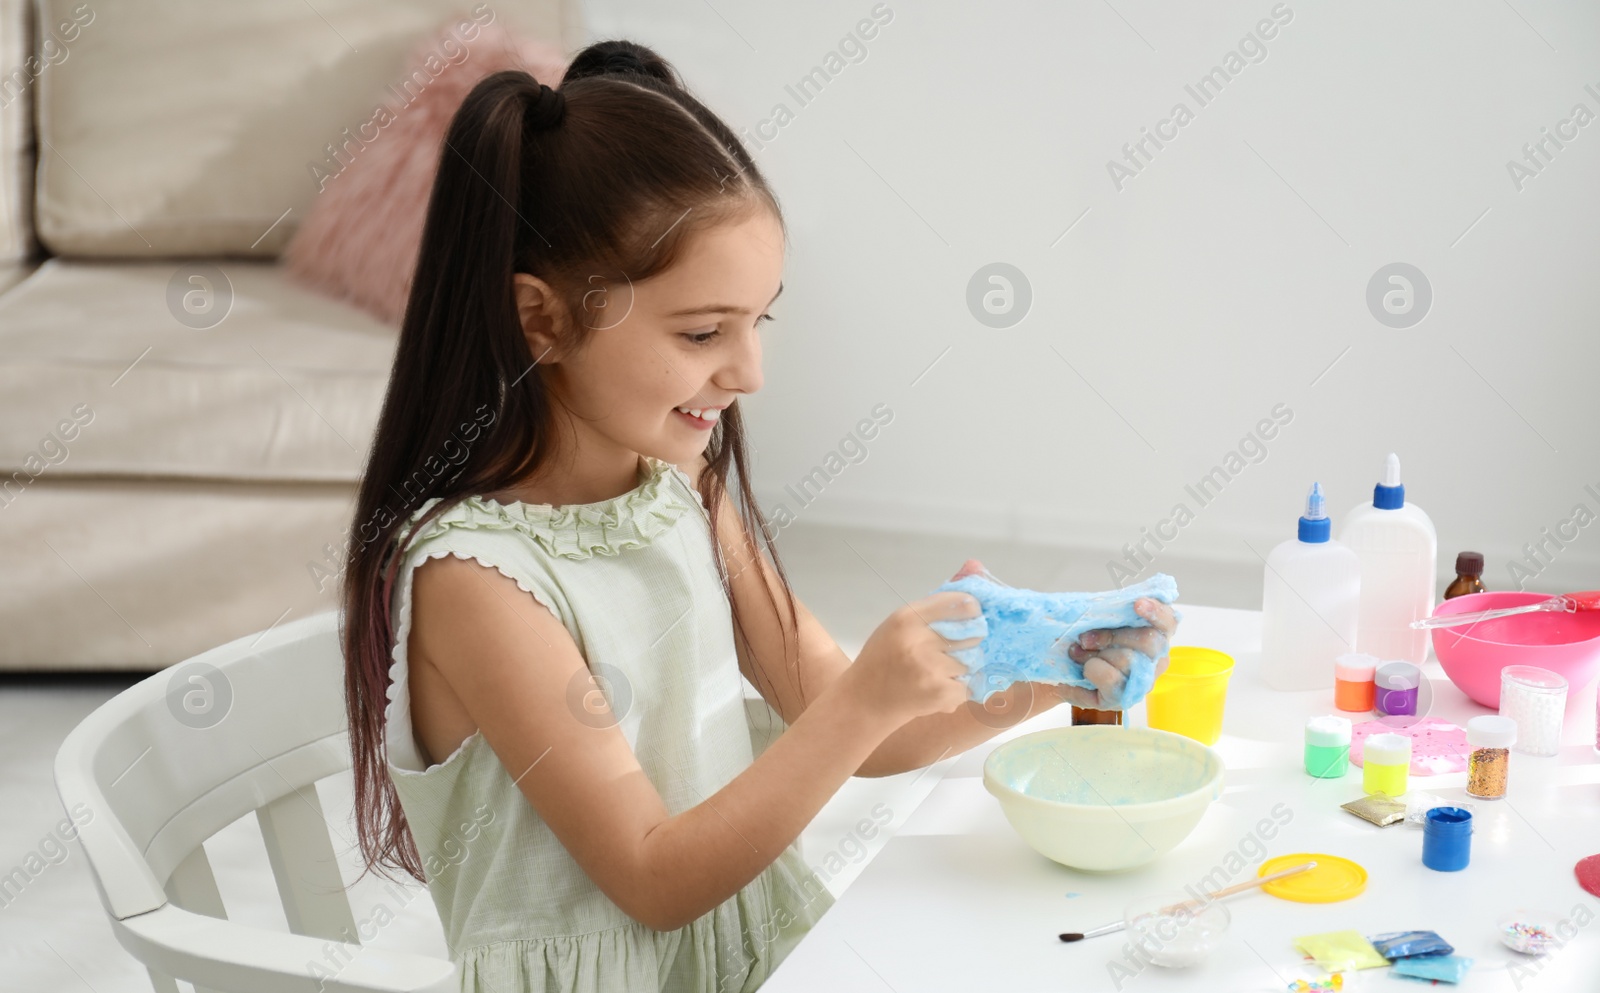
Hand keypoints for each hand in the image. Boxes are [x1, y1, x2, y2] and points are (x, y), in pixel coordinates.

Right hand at [849, 587, 982, 728]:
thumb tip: (976, 565)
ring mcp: (930, 668)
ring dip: (961, 668)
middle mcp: (918, 641)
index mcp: (908, 617)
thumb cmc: (885, 655)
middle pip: (972, 634)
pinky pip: (969, 685)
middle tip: (949, 649)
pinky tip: (937, 688)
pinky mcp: (939, 693)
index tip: (972, 616)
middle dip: (968, 642)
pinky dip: (958, 689)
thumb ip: (937, 602)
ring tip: (936, 671)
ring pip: (971, 661)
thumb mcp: (901, 622)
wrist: (866, 698)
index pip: (960, 603)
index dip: (973, 610)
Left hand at [1063, 597, 1178, 707]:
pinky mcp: (1124, 699)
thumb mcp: (1098, 621)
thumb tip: (1104, 605)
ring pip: (1127, 659)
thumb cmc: (1087, 641)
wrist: (1063, 672)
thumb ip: (1110, 611)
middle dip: (1110, 635)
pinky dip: (1092, 669)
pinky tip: (1084, 669)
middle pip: (1148, 641)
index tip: (1137, 603)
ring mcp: (1143, 682)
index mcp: (1156, 634)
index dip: (1156, 612)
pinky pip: (1112, 679)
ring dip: (1094, 653)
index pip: (1168, 621)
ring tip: (1077, 653)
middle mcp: (1157, 660)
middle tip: (1083, 637)